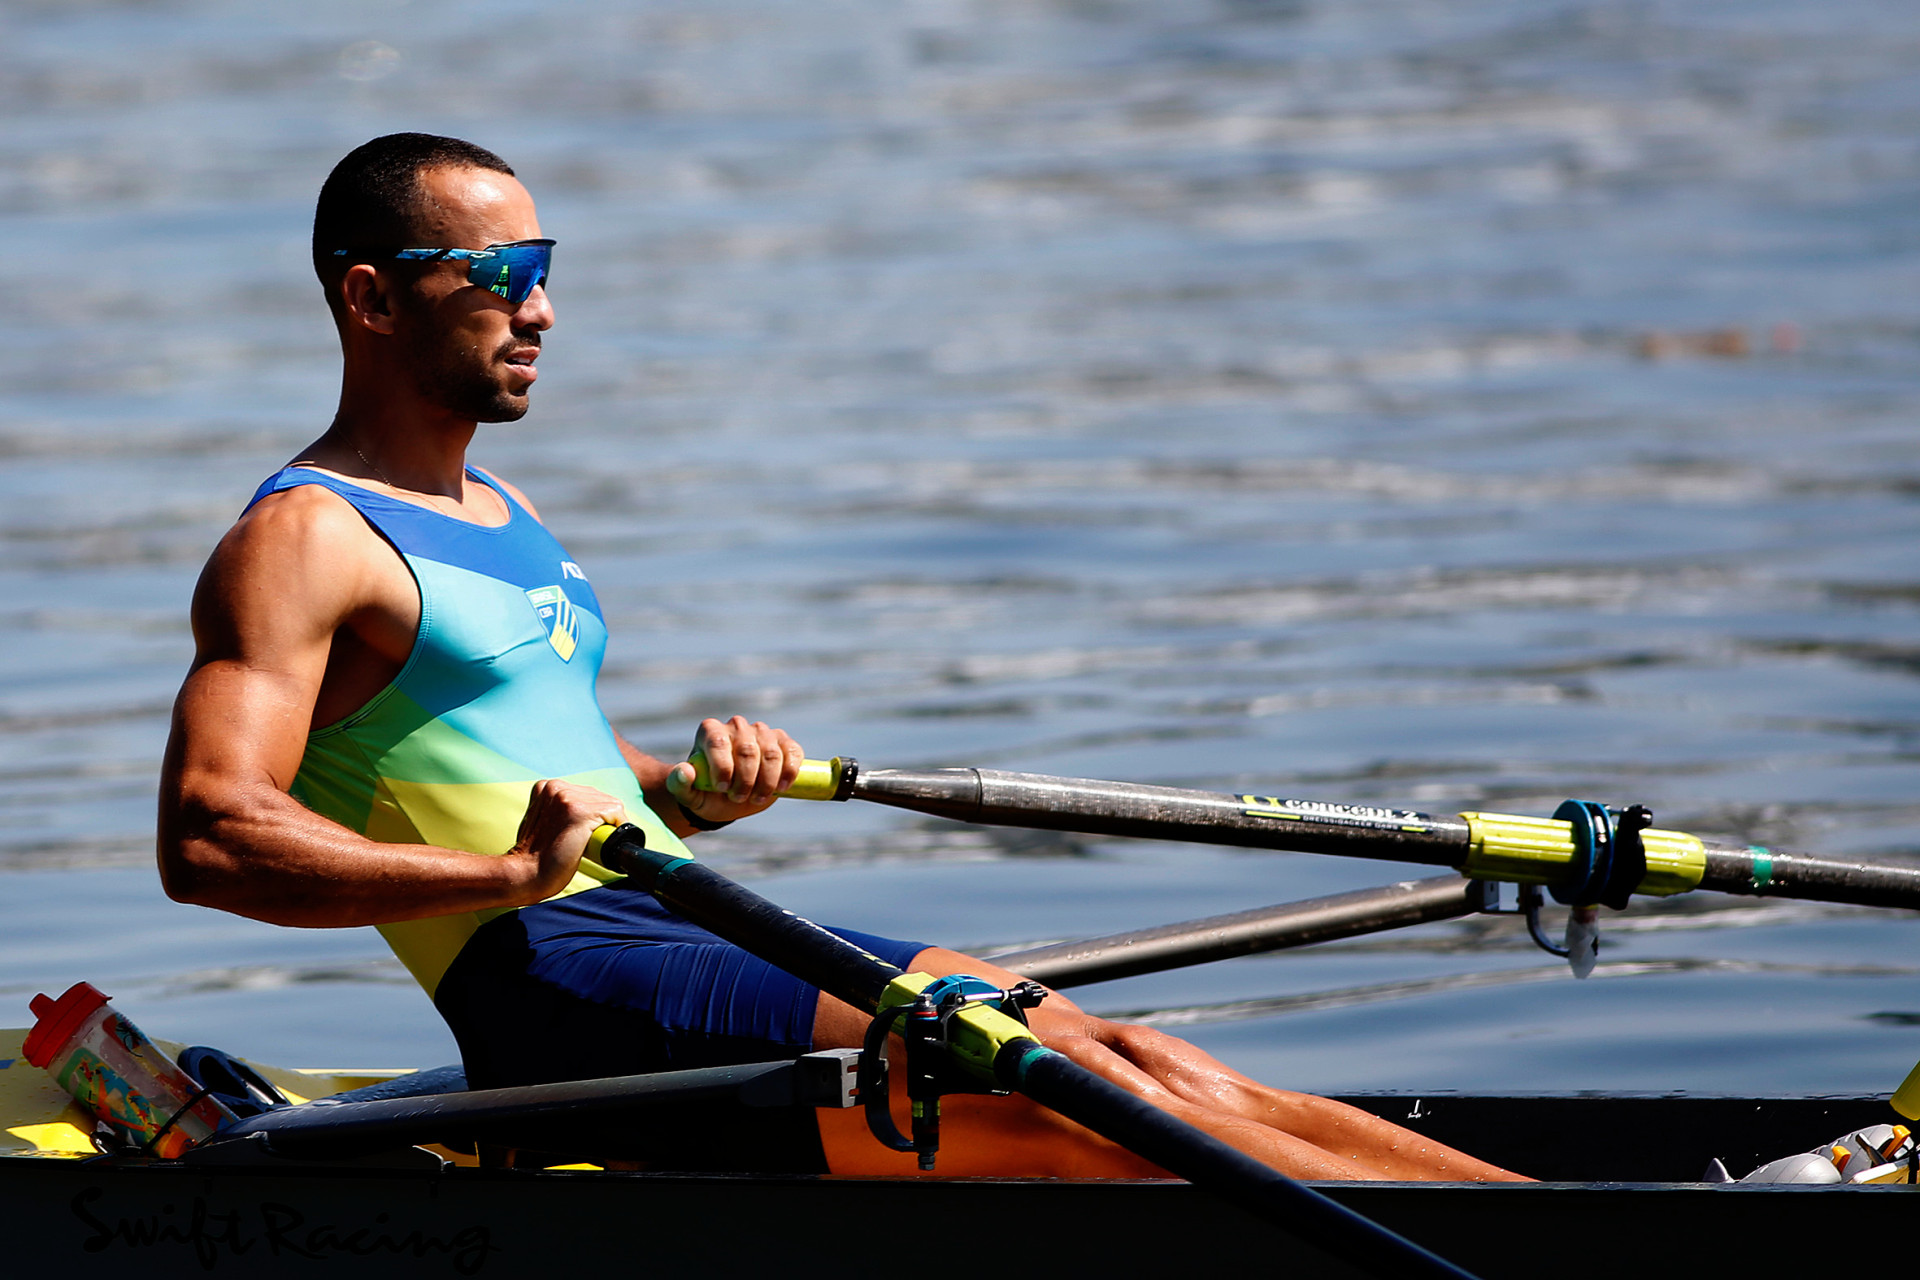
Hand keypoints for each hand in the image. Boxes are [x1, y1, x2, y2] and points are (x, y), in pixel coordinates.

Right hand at [507, 779, 627, 901]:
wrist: (525, 874)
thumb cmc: (535, 856)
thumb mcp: (543, 821)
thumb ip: (557, 810)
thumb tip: (584, 815)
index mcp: (547, 786)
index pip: (589, 794)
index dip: (596, 815)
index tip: (590, 833)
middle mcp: (557, 787)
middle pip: (602, 798)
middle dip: (604, 820)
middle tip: (591, 842)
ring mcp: (568, 798)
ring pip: (611, 806)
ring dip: (610, 827)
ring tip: (591, 844)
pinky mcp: (580, 812)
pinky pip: (616, 813)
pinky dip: (617, 829)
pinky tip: (602, 843)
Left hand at [664, 715, 801, 828]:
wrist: (729, 797)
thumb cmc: (706, 792)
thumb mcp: (687, 794)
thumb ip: (679, 783)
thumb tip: (685, 771)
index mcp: (710, 731)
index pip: (718, 742)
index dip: (722, 767)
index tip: (722, 789)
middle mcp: (736, 726)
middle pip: (747, 750)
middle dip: (746, 780)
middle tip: (739, 799)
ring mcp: (762, 732)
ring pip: (771, 752)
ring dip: (767, 781)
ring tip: (758, 798)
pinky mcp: (783, 743)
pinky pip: (792, 751)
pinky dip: (790, 771)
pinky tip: (781, 787)